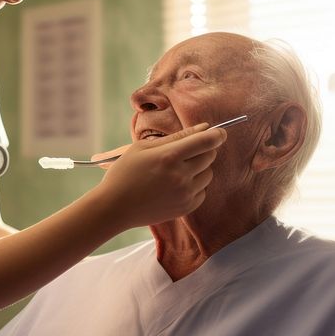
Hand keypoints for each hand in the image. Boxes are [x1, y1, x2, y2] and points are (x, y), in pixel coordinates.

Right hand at [95, 123, 226, 229]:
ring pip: (208, 174)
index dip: (217, 134)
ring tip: (178, 169)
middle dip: (204, 149)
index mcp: (169, 156)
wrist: (114, 207)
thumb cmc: (125, 173)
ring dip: (200, 168)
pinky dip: (195, 185)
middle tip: (187, 150)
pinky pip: (203, 191)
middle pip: (210, 156)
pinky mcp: (185, 207)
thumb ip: (176, 137)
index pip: (206, 141)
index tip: (220, 131)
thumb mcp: (143, 148)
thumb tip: (203, 128)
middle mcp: (181, 176)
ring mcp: (185, 193)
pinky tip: (177, 184)